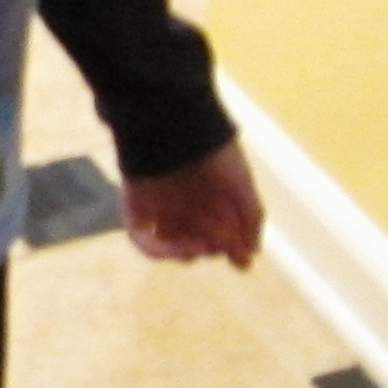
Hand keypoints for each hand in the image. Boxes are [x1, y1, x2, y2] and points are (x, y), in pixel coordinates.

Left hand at [124, 140, 262, 266]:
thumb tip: (251, 255)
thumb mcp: (242, 185)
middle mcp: (184, 202)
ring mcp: (158, 207)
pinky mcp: (136, 208)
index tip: (241, 261)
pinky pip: (142, 239)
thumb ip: (251, 218)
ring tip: (203, 244)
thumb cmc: (213, 152)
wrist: (176, 126)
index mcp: (208, 195)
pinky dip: (161, 251)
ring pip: (170, 244)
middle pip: (196, 240)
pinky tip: (183, 247)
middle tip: (222, 241)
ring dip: (187, 252)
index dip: (230, 249)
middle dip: (212, 247)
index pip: (218, 232)